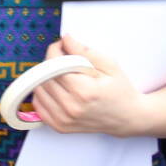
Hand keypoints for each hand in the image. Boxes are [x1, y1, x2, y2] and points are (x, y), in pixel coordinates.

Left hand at [31, 37, 145, 136]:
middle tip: (62, 59)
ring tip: (61, 75)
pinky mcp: (59, 126)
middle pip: (43, 77)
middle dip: (49, 63)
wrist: (128, 118)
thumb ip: (85, 51)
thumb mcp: (110, 66)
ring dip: (44, 78)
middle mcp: (71, 107)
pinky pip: (38, 105)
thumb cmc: (120, 90)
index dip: (54, 51)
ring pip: (38, 90)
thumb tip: (65, 39)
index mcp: (84, 91)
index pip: (54, 65)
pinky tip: (56, 89)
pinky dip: (43, 94)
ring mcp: (63, 119)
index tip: (60, 46)